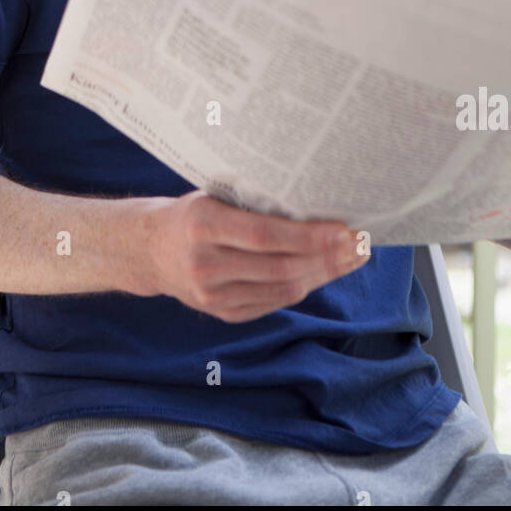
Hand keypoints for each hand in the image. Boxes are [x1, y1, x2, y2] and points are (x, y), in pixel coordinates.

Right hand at [135, 190, 368, 322]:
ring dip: (323, 274)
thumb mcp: (213, 196)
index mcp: (202, 225)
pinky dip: (303, 286)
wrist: (148, 250)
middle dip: (328, 258)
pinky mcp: (222, 314)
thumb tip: (314, 202)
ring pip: (282, 289)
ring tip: (352, 258)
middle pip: (280, 267)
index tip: (344, 229)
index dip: (308, 237)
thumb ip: (253, 202)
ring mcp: (213, 295)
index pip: (265, 236)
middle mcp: (206, 264)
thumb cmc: (191, 212)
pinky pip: (273, 302)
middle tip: (362, 244)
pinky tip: (323, 271)